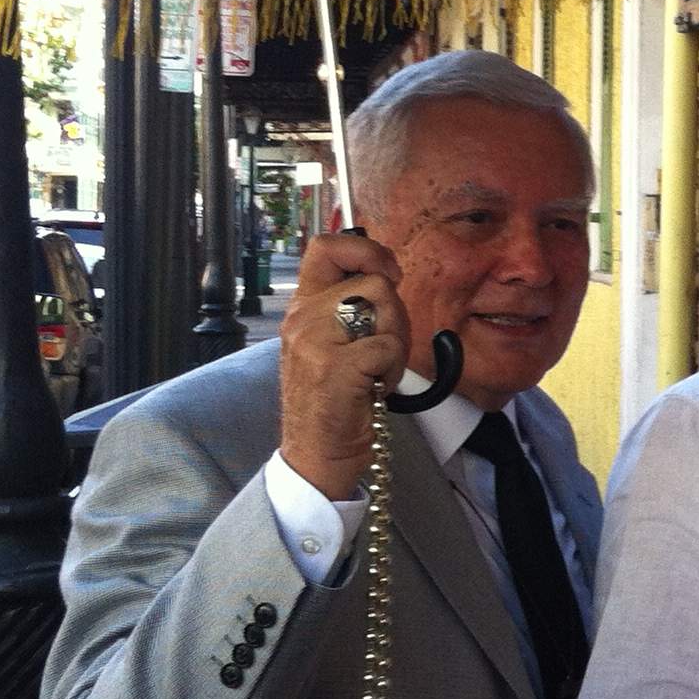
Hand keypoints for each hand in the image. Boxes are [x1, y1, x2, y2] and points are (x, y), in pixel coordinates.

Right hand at [279, 233, 408, 499]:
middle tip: (385, 348)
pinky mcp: (333, 367)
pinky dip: (393, 368)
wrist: (316, 451)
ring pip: (384, 307)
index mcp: (303, 305)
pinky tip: (375, 387)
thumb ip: (352, 306)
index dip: (365, 248)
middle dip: (396, 315)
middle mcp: (302, 316)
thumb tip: (386, 273)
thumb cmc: (337, 396)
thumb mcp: (335, 341)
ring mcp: (314, 341)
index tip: (388, 273)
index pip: (325, 246)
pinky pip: (387, 346)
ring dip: (396, 341)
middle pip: (374, 282)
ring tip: (377, 369)